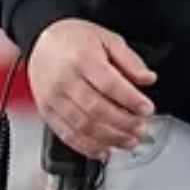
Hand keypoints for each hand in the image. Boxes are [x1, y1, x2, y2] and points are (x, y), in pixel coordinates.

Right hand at [28, 19, 157, 159]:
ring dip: (110, 139)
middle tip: (142, 128)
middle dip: (125, 124)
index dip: (131, 100)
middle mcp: (64, 79)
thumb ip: (129, 60)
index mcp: (82, 58)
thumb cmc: (74, 39)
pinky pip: (66, 134)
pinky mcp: (47, 111)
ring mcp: (53, 97)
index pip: (110, 84)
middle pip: (97, 109)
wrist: (41, 41)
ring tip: (129, 141)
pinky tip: (104, 151)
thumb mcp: (107, 39)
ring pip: (84, 126)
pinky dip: (87, 147)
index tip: (147, 109)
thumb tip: (147, 79)